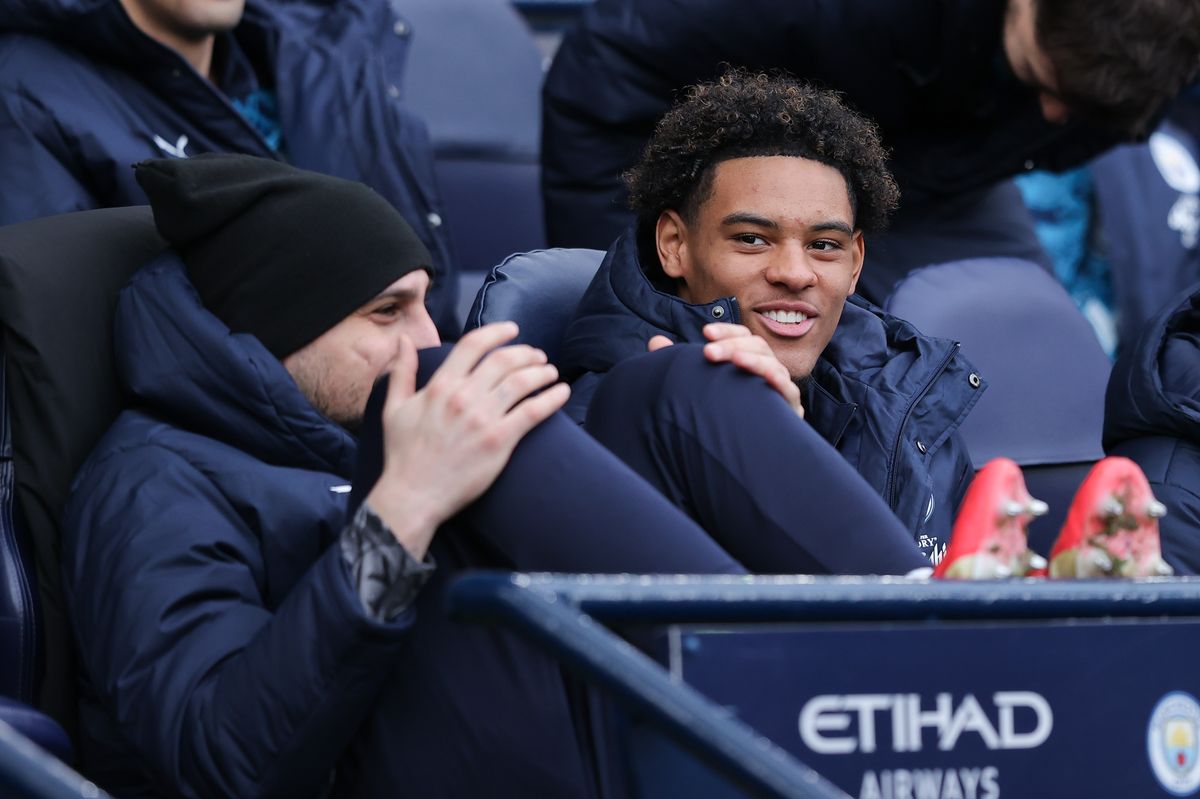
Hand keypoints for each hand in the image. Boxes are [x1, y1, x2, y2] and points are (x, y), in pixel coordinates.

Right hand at [365, 322, 569, 556]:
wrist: (413, 495)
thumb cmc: (403, 454)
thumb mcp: (394, 408)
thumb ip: (402, 372)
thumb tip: (405, 341)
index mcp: (440, 385)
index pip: (474, 345)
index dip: (497, 332)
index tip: (513, 330)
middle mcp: (463, 397)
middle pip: (504, 360)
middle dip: (526, 353)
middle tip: (537, 356)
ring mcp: (483, 418)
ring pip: (521, 382)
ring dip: (541, 372)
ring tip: (550, 372)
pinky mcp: (499, 441)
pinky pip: (533, 412)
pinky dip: (552, 398)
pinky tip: (561, 392)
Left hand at [649, 325, 802, 417]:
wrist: (739, 462)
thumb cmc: (715, 417)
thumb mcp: (694, 388)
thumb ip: (677, 365)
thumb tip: (655, 341)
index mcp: (747, 364)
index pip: (742, 338)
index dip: (727, 332)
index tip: (706, 333)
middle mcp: (765, 373)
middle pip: (757, 346)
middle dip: (733, 346)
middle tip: (708, 352)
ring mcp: (779, 391)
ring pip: (772, 364)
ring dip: (753, 359)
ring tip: (734, 360)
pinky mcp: (789, 411)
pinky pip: (788, 390)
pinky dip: (775, 379)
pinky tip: (762, 376)